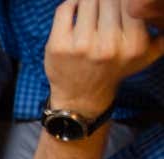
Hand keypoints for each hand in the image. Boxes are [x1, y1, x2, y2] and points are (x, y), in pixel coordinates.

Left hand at [44, 0, 163, 115]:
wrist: (81, 96)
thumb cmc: (114, 69)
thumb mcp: (146, 55)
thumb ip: (162, 35)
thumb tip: (163, 11)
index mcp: (134, 45)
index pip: (131, 3)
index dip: (124, 0)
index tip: (120, 4)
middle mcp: (108, 46)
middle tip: (105, 6)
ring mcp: (81, 46)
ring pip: (88, 1)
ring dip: (90, 0)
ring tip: (93, 6)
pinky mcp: (58, 45)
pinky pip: (66, 9)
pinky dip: (72, 2)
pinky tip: (77, 7)